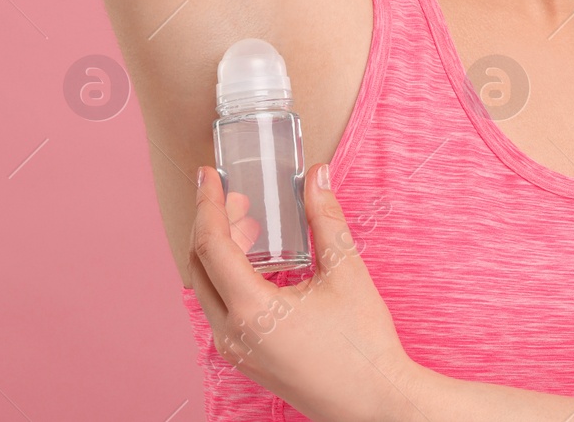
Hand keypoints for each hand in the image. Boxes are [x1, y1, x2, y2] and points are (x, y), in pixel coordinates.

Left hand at [188, 163, 416, 421]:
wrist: (373, 400)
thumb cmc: (363, 343)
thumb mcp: (346, 272)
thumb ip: (326, 218)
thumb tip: (316, 176)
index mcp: (251, 310)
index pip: (212, 246)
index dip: (207, 204)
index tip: (207, 175)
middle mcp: (232, 333)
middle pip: (200, 266)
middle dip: (212, 224)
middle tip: (232, 194)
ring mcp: (235, 350)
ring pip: (209, 289)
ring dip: (222, 252)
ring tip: (250, 224)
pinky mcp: (247, 359)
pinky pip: (222, 309)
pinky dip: (231, 278)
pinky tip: (261, 264)